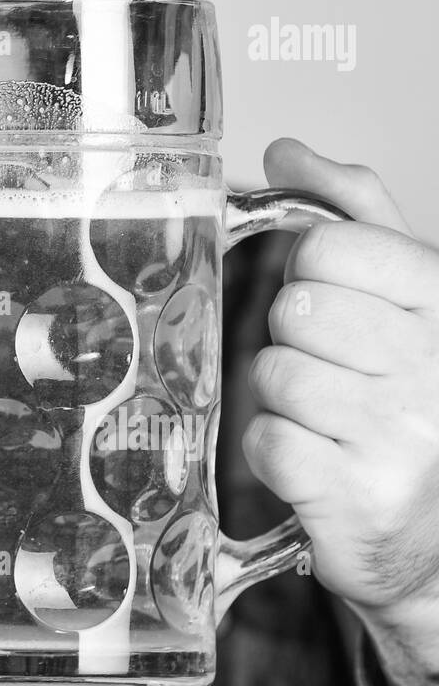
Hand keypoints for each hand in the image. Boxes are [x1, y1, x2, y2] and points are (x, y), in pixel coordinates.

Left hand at [245, 138, 438, 685]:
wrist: (431, 532)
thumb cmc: (409, 402)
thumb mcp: (402, 294)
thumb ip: (350, 213)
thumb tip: (286, 152)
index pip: (326, 247)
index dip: (311, 274)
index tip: (338, 302)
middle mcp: (434, 364)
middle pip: (293, 310)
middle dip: (296, 340)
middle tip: (336, 373)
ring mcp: (402, 434)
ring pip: (272, 374)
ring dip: (283, 400)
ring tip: (331, 422)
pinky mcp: (358, 495)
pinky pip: (264, 438)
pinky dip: (273, 451)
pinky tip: (314, 462)